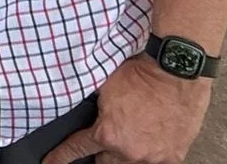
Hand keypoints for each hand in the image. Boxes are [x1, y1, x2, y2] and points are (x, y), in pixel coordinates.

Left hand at [43, 57, 210, 163]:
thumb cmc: (140, 74)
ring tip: (126, 142)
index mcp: (108, 135)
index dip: (61, 157)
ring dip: (124, 156)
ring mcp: (153, 158)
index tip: (51, 163)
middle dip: (100, 154)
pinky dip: (148, 156)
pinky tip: (146, 147)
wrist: (175, 72)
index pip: (76, 150)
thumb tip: (72, 100)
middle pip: (105, 163)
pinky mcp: (173, 157)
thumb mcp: (102, 84)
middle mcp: (129, 152)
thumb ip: (89, 101)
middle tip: (102, 143)